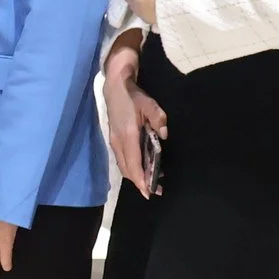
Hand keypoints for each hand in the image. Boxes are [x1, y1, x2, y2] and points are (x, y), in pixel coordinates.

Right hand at [101, 40, 167, 192]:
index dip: (141, 180)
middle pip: (127, 169)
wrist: (114, 86)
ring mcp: (114, 141)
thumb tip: (164, 135)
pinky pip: (122, 159)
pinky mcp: (114, 139)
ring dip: (136, 176)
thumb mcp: (149, 104)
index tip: (149, 192)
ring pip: (124, 166)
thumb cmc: (133, 96)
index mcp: (128, 135)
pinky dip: (132, 168)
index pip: (134, 164)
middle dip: (140, 182)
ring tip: (151, 181)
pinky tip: (142, 167)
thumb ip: (158, 119)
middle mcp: (118, 142)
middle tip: (155, 191)